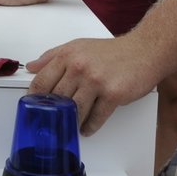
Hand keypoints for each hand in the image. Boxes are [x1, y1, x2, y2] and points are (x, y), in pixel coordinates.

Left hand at [26, 34, 161, 134]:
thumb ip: (53, 56)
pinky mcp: (113, 94)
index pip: (42, 81)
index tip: (34, 108)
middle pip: (57, 98)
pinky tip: (87, 128)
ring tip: (71, 125)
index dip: (35, 98)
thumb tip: (32, 67)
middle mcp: (80, 67)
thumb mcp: (78, 46)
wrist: (145, 51)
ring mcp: (96, 81)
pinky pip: (96, 117)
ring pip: (75, 110)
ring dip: (72, 121)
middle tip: (52, 122)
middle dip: (54, 113)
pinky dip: (90, 126)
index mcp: (68, 56)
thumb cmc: (112, 51)